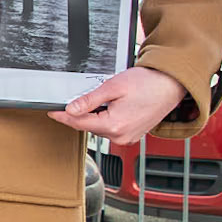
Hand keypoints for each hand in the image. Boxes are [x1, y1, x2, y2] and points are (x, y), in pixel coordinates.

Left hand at [49, 65, 184, 143]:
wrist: (170, 85)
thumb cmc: (147, 84)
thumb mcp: (113, 87)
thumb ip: (89, 100)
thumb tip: (70, 109)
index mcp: (114, 126)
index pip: (79, 123)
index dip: (63, 116)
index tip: (51, 112)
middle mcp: (121, 136)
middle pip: (89, 126)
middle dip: (81, 113)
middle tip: (83, 96)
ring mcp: (128, 137)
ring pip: (100, 128)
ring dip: (95, 115)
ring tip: (106, 98)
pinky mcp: (133, 135)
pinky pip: (112, 129)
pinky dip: (107, 119)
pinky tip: (113, 106)